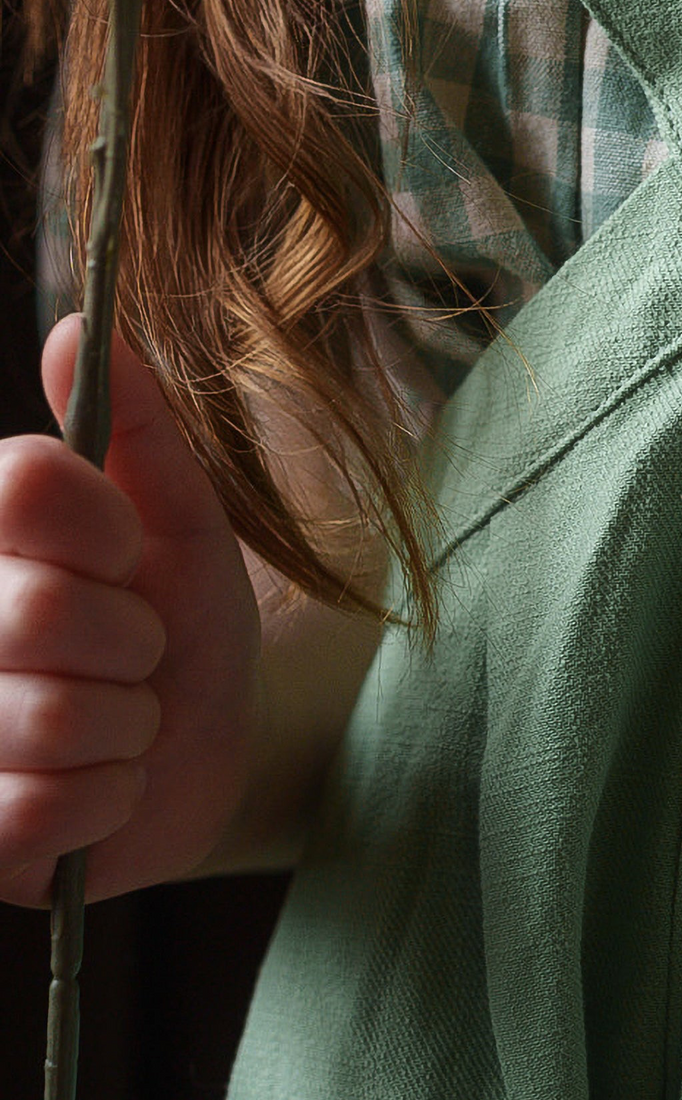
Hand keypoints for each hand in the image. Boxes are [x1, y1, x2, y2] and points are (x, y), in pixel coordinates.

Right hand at [0, 318, 259, 904]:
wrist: (203, 750)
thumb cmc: (183, 621)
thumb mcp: (182, 516)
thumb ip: (137, 425)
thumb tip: (82, 325)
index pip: (22, 484)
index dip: (103, 526)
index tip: (128, 551)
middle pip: (40, 610)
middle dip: (131, 638)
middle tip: (135, 652)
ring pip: (51, 716)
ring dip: (128, 725)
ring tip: (121, 720)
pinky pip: (41, 811)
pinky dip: (108, 800)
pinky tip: (98, 787)